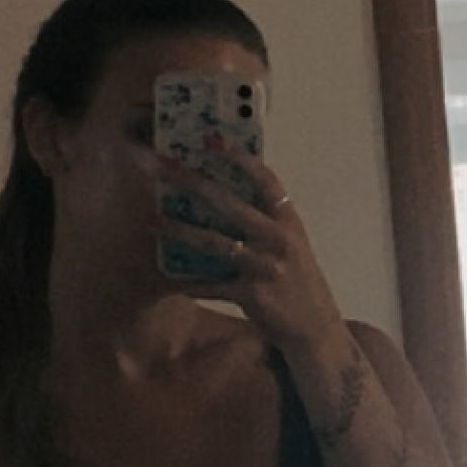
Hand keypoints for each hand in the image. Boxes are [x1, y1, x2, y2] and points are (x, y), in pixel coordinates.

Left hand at [146, 141, 342, 354]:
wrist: (313, 327)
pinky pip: (214, 286)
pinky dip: (193, 285)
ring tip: (153, 221)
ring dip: (181, 231)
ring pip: (215, 243)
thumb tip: (223, 199)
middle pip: (230, 204)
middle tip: (165, 167)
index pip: (265, 179)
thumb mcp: (290, 244)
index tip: (211, 139)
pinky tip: (173, 280)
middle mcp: (277, 238)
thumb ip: (265, 222)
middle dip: (194, 183)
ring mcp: (264, 267)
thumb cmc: (296, 282)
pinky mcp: (252, 295)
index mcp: (287, 221)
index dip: (239, 157)